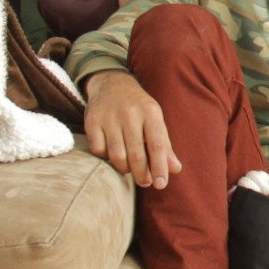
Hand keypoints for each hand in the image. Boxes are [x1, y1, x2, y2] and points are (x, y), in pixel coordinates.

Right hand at [82, 70, 180, 188]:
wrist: (111, 84)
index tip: (161, 185)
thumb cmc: (139, 108)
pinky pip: (99, 150)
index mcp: (150, 113)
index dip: (160, 167)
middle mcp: (130, 114)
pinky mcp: (92, 121)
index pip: (157, 145)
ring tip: (129, 168)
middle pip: (136, 155)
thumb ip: (165, 145)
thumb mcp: (155, 120)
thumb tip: (175, 169)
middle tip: (145, 182)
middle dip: (142, 174)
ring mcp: (109, 117)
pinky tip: (111, 153)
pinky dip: (106, 157)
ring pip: (117, 156)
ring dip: (124, 168)